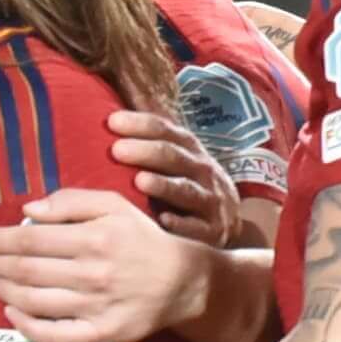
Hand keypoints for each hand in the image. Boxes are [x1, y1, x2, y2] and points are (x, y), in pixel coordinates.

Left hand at [0, 186, 202, 341]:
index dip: (0, 239)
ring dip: (4, 290)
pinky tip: (11, 313)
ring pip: (33, 301)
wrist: (182, 281)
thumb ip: (71, 201)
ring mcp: (95, 307)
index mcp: (94, 238)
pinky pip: (54, 335)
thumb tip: (29, 210)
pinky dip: (25, 326)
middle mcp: (92, 273)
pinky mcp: (100, 334)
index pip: (31, 239)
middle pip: (26, 270)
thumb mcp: (114, 206)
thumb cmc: (141, 238)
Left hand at [107, 108, 249, 247]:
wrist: (228, 223)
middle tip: (116, 150)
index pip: (166, 131)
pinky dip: (180, 225)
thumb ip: (149, 140)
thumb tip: (112, 110)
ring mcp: (209, 201)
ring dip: (163, 185)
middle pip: (174, 157)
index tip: (112, 121)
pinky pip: (196, 228)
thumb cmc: (188, 185)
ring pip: (186, 190)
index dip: (141, 124)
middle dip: (146, 151)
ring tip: (139, 181)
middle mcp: (202, 171)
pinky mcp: (212, 230)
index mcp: (190, 150)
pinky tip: (162, 220)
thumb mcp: (177, 159)